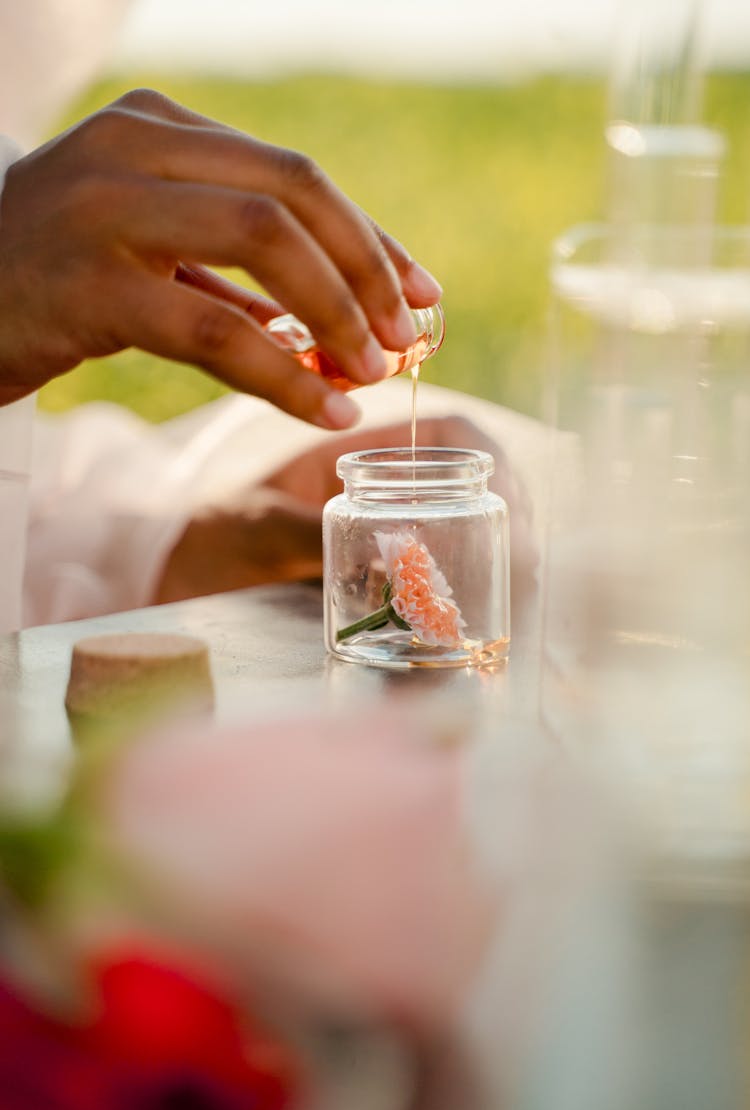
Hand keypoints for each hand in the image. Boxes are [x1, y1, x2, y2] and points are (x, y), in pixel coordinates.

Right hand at [0, 89, 440, 428]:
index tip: (421, 292)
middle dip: (366, 272)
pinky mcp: (90, 285)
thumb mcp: (149, 245)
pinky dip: (282, 373)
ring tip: (371, 373)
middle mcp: (135, 149)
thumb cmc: (57, 280)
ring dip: (336, 314)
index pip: (295, 175)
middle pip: (293, 195)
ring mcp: (107, 209)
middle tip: (404, 338)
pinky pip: (215, 329)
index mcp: (160, 130)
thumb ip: (234, 269)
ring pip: (264, 243)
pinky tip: (322, 406)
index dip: (370, 239)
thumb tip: (340, 324)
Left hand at [154, 416, 537, 603]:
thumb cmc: (213, 531)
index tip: (510, 501)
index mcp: (363, 446)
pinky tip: (485, 621)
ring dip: (504, 559)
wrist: (185, 566)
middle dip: (516, 520)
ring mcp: (395, 525)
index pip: (452, 433)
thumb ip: (311, 536)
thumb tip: (395, 556)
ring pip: (473, 529)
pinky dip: (475, 591)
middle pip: (479, 486)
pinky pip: (449, 572)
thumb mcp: (260, 526)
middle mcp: (388, 482)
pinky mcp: (392, 570)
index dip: (494, 460)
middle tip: (526, 567)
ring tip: (517, 600)